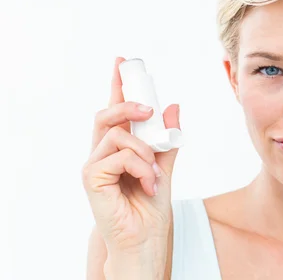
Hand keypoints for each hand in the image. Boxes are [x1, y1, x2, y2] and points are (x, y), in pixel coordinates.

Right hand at [82, 57, 180, 263]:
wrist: (145, 237)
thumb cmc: (150, 205)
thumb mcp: (165, 165)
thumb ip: (168, 138)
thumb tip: (174, 106)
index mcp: (118, 147)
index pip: (115, 111)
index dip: (117, 86)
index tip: (122, 62)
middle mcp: (102, 152)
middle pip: (107, 115)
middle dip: (128, 105)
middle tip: (149, 110)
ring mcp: (94, 164)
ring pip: (119, 135)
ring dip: (145, 153)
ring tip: (154, 175)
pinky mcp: (91, 177)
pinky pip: (120, 156)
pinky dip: (141, 167)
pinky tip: (147, 184)